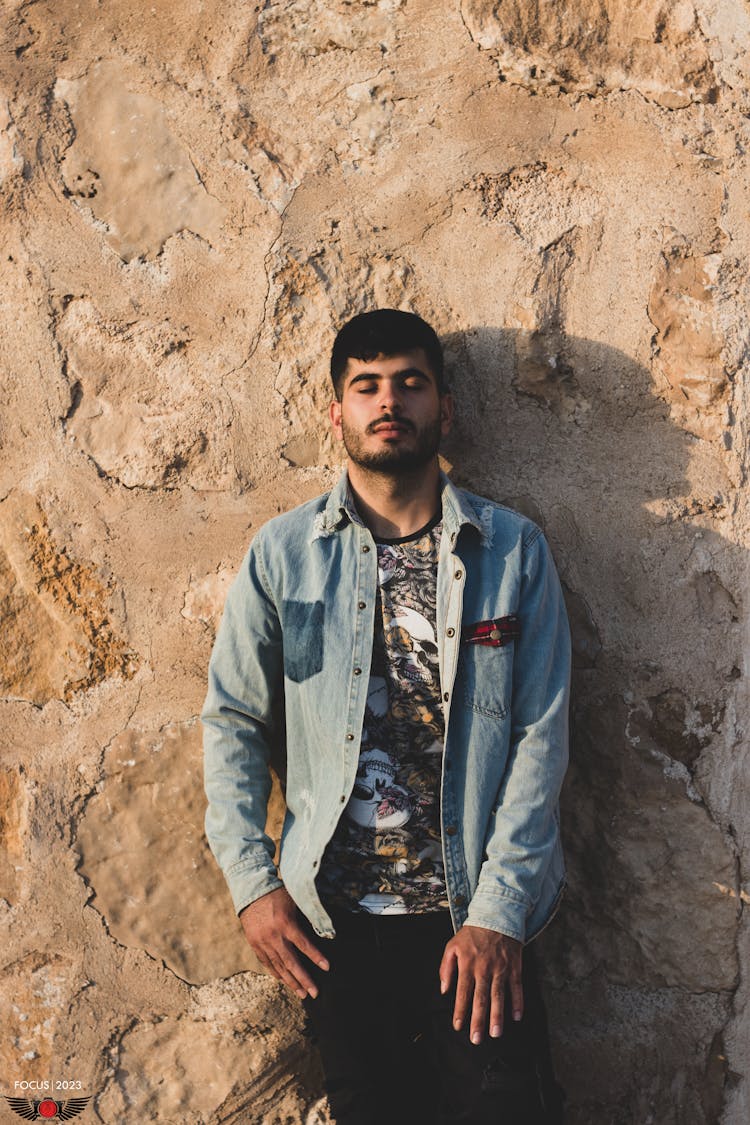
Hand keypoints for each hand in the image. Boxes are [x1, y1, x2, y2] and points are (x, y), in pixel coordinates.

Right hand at [239, 887, 329, 999]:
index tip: (327, 968)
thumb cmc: (277, 894)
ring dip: (291, 981)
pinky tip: (284, 980)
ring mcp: (263, 942)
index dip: (316, 957)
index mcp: (286, 923)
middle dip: (304, 979)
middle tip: (314, 993)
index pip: (304, 945)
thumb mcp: (294, 901)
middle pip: (291, 963)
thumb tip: (323, 929)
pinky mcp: (255, 944)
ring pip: (279, 966)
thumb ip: (305, 917)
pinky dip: (276, 973)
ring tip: (301, 993)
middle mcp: (274, 936)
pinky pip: (267, 963)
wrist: (251, 891)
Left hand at [439, 925, 522, 1044]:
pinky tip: (517, 1016)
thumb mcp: (452, 946)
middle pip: (480, 998)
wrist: (496, 916)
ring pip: (499, 996)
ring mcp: (501, 969)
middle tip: (476, 1038)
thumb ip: (446, 968)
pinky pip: (517, 987)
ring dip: (497, 1016)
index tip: (458, 1026)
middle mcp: (484, 969)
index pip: (462, 992)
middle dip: (478, 1020)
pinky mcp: (514, 967)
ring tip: (496, 1033)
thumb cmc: (472, 934)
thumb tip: (444, 990)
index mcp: (467, 965)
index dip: (460, 1010)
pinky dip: (518, 1002)